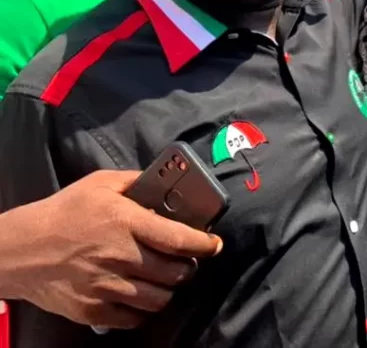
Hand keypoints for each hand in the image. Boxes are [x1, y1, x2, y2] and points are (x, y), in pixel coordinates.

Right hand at [3, 170, 221, 328]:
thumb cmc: (63, 212)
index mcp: (125, 222)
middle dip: (187, 267)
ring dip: (168, 290)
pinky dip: (143, 310)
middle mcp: (120, 256)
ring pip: (159, 299)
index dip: (204, 243)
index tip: (214, 244)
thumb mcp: (100, 184)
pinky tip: (141, 296)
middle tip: (185, 262)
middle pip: (174, 272)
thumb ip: (136, 181)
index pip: (178, 238)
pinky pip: (134, 319)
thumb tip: (166, 182)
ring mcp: (106, 287)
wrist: (19, 250)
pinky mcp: (93, 311)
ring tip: (165, 280)